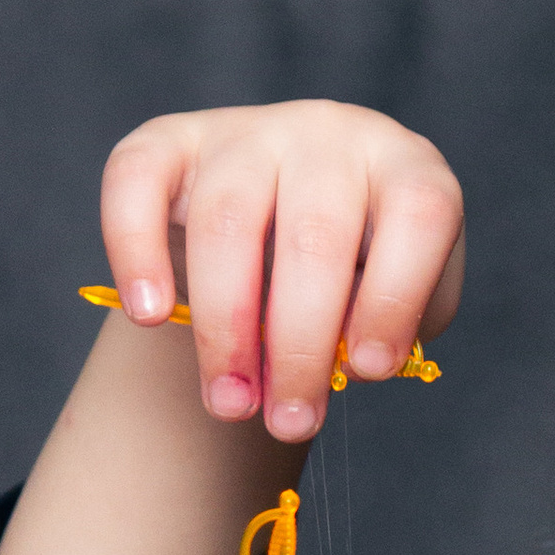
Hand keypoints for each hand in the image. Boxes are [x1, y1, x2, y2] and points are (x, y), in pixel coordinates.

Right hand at [102, 102, 465, 444]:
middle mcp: (329, 134)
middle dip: (298, 347)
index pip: (418, 214)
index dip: (395, 298)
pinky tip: (149, 315)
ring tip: (230, 403)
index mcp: (405, 165)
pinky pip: (137, 180)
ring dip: (224, 328)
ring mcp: (247, 132)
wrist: (283, 222)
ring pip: (228, 221)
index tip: (367, 373)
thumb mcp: (401, 298)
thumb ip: (394, 326)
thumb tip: (346, 362)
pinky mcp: (171, 140)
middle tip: (288, 422)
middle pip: (314, 236)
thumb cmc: (358, 271)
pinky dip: (135, 250)